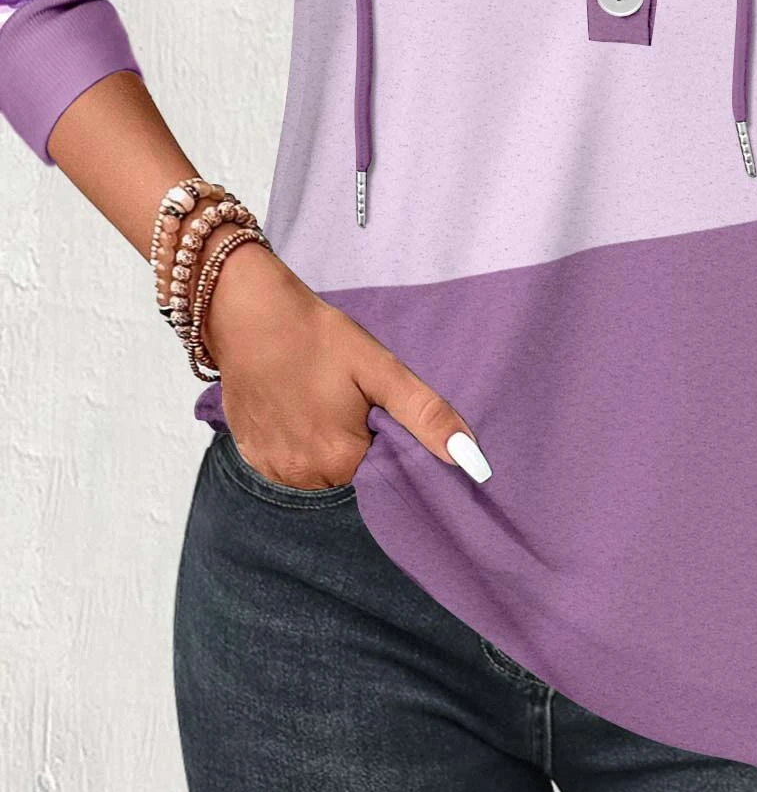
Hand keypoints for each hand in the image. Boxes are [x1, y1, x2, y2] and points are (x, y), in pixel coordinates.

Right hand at [198, 239, 491, 487]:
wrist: (248, 314)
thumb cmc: (317, 336)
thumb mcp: (380, 368)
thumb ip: (426, 416)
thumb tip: (474, 464)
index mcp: (342, 460)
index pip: (387, 478)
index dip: (390, 447)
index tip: (380, 415)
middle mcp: (304, 477)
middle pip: (352, 477)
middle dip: (359, 447)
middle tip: (348, 401)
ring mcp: (272, 471)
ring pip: (320, 474)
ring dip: (328, 450)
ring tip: (320, 402)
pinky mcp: (251, 457)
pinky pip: (288, 466)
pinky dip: (298, 446)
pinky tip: (296, 409)